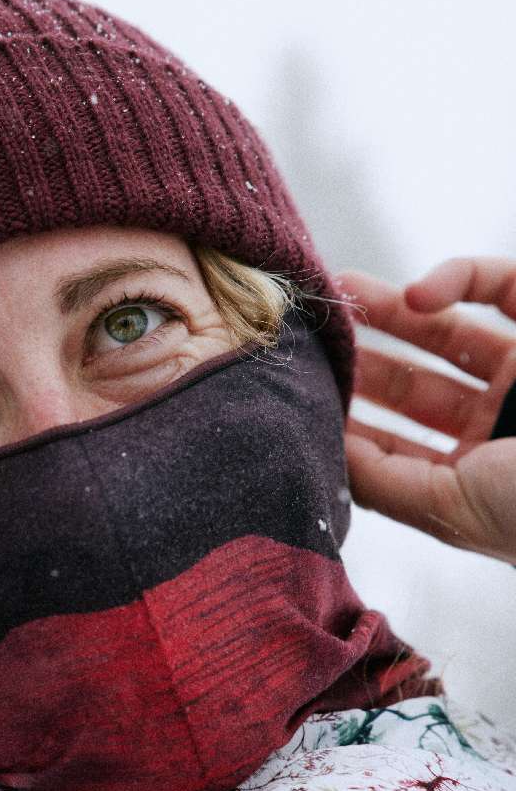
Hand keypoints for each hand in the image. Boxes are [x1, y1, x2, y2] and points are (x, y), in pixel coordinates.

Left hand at [336, 257, 515, 564]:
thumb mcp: (453, 509)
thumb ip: (384, 482)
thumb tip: (318, 451)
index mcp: (475, 482)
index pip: (394, 449)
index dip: (345, 421)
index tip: (294, 392)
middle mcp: (501, 430)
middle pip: (413, 389)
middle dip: (361, 361)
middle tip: (309, 335)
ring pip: (446, 334)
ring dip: (389, 311)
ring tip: (339, 291)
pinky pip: (499, 286)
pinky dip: (455, 281)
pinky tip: (419, 294)